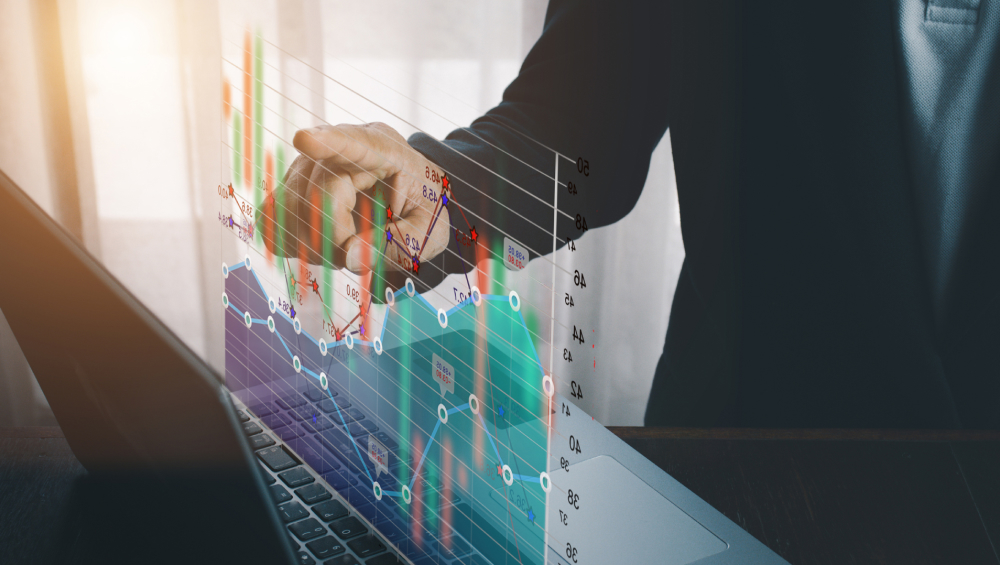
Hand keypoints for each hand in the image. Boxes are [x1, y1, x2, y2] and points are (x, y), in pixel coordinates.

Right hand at [266, 122, 448, 273]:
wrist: (413, 202)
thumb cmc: (424, 212)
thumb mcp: (429, 234)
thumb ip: (398, 246)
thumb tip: (350, 258)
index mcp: (387, 151)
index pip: (356, 144)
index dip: (328, 143)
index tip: (305, 140)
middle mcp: (343, 149)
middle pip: (317, 192)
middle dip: (334, 237)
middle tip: (359, 255)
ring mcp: (312, 163)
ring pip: (290, 205)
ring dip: (313, 243)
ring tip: (345, 249)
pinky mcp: (294, 183)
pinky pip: (274, 213)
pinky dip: (292, 240)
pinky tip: (318, 248)